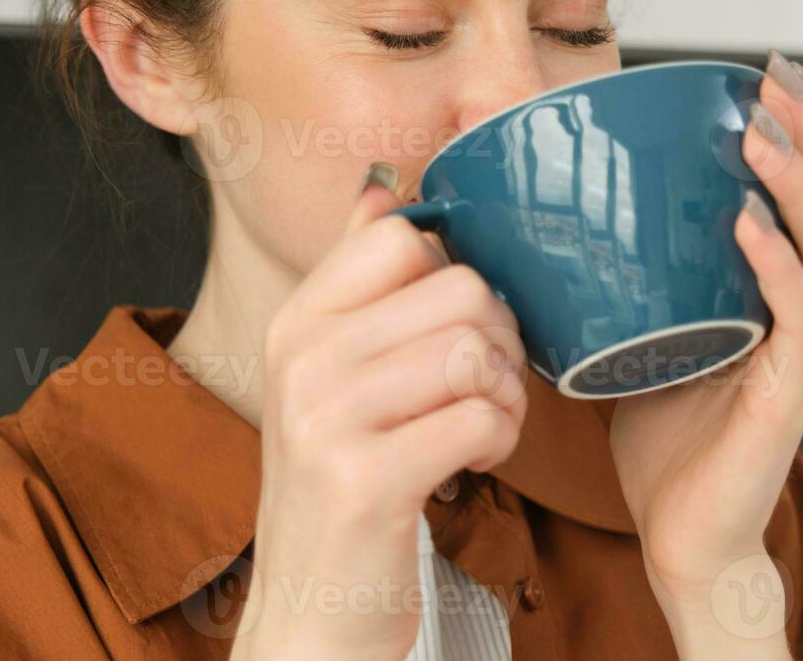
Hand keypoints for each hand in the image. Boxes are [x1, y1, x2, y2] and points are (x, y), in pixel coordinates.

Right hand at [231, 173, 527, 660]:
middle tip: (484, 390)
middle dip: (500, 342)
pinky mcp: (364, 481)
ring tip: (482, 426)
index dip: (458, 276)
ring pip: (475, 351)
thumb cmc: (345, 483)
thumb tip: (380, 188)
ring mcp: (326, 420)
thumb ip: (358, 281)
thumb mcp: (332, 375)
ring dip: (505, 394)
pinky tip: (474, 463)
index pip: (402, 238)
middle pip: (460, 290)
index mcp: (297, 322)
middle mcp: (302, 360)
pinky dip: (500, 440)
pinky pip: (480, 417)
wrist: (312, 613)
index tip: (456, 330)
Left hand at [609, 51, 802, 652]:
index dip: (799, 135)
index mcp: (780, 294)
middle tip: (774, 80)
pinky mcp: (792, 394)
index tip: (762, 75)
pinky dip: (776, 265)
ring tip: (762, 133)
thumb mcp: (642, 332)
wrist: (683, 536)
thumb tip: (551, 214)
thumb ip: (626, 277)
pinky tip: (747, 224)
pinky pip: (800, 318)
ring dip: (798, 186)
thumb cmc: (662, 436)